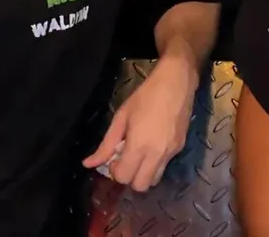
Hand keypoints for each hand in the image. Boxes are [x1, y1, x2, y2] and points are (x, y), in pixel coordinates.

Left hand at [83, 56, 197, 191]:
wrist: (176, 83)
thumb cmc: (145, 96)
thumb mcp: (121, 118)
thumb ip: (106, 145)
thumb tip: (88, 163)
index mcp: (138, 146)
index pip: (124, 177)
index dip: (115, 171)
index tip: (115, 158)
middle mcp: (156, 154)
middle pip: (141, 186)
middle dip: (130, 177)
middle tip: (126, 160)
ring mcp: (170, 153)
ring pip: (155, 180)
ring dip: (144, 174)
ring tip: (140, 154)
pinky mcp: (180, 148)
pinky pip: (164, 166)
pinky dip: (155, 164)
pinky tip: (152, 144)